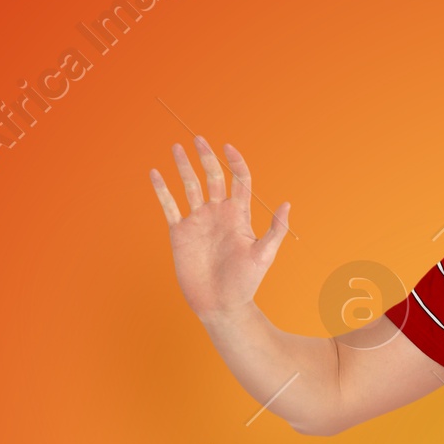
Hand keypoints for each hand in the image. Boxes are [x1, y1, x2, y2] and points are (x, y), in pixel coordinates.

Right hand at [149, 137, 288, 320]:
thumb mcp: (264, 256)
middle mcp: (218, 213)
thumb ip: (275, 230)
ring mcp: (198, 221)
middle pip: (213, 177)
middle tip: (198, 139)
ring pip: (190, 186)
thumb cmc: (246, 283)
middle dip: (206, 157)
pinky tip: (155, 173)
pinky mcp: (180, 232)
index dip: (235, 163)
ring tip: (176, 147)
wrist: (221, 305)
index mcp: (239, 215)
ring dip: (183, 167)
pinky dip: (162, 190)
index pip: (239, 180)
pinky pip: (169, 206)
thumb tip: (287, 203)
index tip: (228, 148)